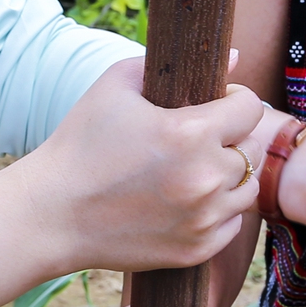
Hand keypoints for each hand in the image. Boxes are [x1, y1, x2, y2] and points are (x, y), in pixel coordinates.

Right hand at [0, 60, 276, 306]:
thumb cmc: (79, 143)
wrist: (51, 215)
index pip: (251, 108)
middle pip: (254, 148)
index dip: (235, 98)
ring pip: (248, 189)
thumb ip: (172, 64)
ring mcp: (203, 219)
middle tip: (205, 135)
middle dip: (235, 136)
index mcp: (190, 133)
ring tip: (199, 167)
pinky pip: (232, 224)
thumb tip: (235, 56)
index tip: (216, 101)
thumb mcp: (115, 85)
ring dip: (231, 174)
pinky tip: (191, 199)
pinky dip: (219, 210)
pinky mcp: (196, 250)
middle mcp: (206, 178)